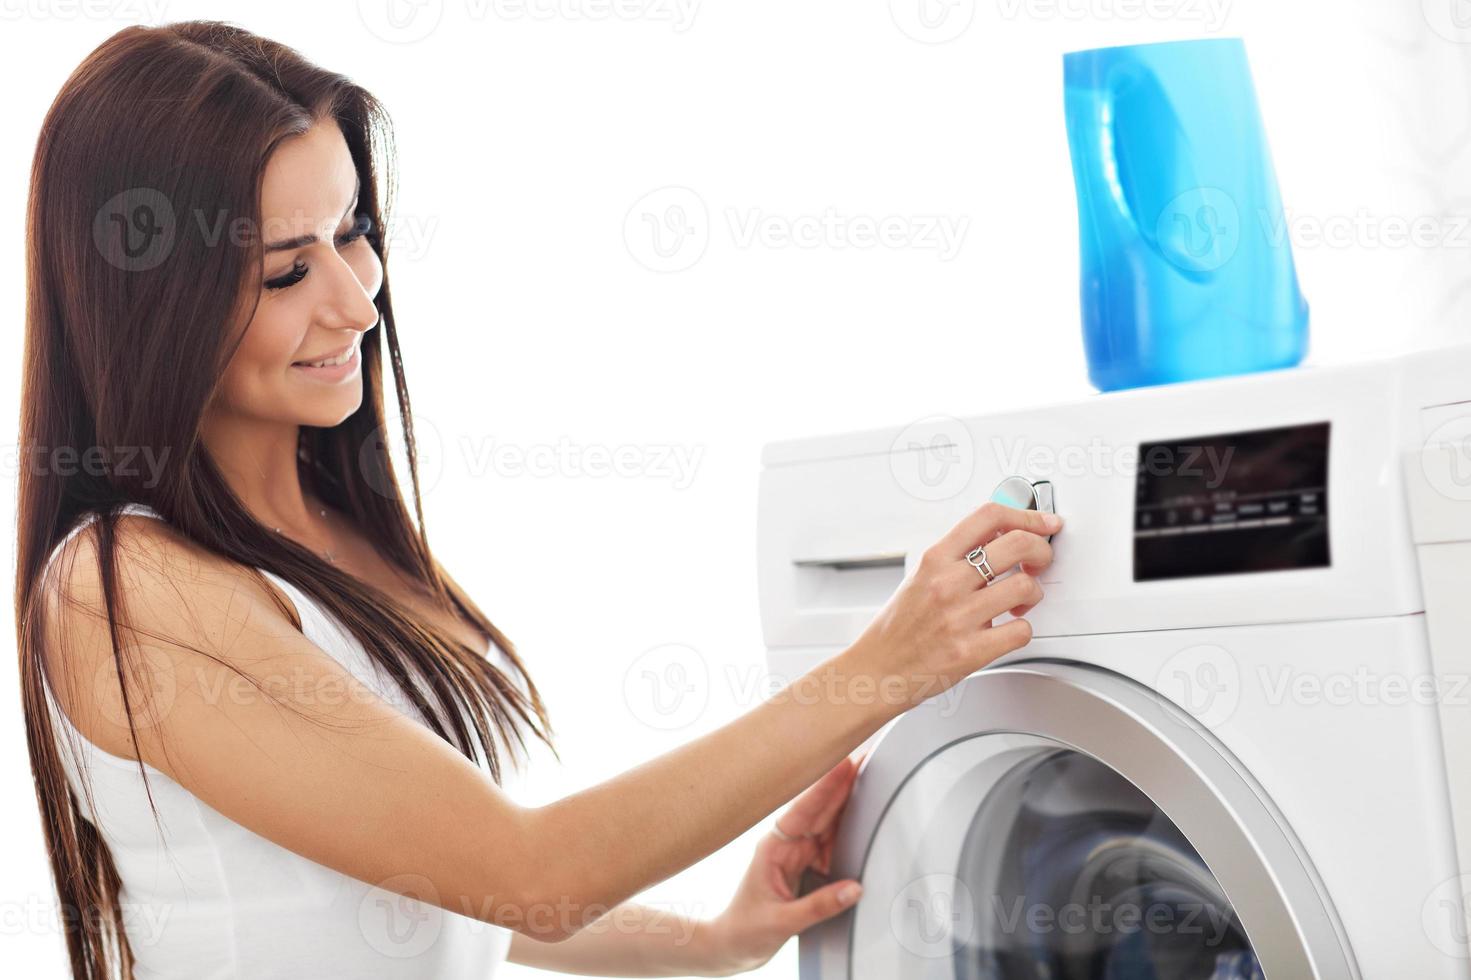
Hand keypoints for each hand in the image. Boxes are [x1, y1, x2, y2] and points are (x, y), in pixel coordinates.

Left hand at [703, 756, 863, 974]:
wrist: (733, 946)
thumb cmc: (745, 930)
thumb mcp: (781, 922)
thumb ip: (819, 906)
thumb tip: (855, 889)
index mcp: (775, 848)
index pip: (804, 810)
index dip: (826, 786)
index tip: (844, 763)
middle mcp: (787, 844)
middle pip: (820, 808)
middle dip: (842, 782)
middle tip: (866, 757)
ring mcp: (798, 853)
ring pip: (828, 821)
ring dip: (847, 800)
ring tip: (868, 775)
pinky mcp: (807, 864)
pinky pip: (831, 841)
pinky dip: (848, 827)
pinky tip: (861, 809)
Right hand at [842, 501, 1060, 718]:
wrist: (877, 669)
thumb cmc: (898, 627)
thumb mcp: (920, 576)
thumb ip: (957, 557)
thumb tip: (1000, 538)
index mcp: (934, 559)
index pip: (989, 517)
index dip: (1028, 515)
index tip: (1044, 523)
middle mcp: (947, 583)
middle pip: (1017, 544)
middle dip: (1041, 551)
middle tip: (1040, 561)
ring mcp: (959, 617)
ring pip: (1025, 587)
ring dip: (1034, 594)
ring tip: (1019, 602)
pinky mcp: (970, 651)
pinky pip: (1021, 631)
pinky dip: (1022, 629)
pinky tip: (1008, 629)